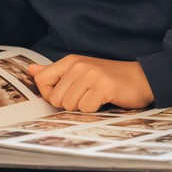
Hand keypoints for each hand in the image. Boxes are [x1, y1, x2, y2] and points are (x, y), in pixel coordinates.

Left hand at [28, 55, 153, 111]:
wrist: (140, 79)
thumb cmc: (107, 78)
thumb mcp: (80, 71)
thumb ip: (54, 72)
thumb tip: (31, 70)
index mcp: (69, 61)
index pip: (41, 80)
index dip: (50, 94)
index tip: (66, 94)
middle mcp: (78, 65)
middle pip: (56, 98)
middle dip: (69, 104)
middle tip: (86, 96)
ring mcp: (90, 75)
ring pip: (70, 105)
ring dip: (83, 107)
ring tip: (95, 97)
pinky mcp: (103, 86)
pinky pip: (86, 108)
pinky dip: (95, 109)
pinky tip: (104, 100)